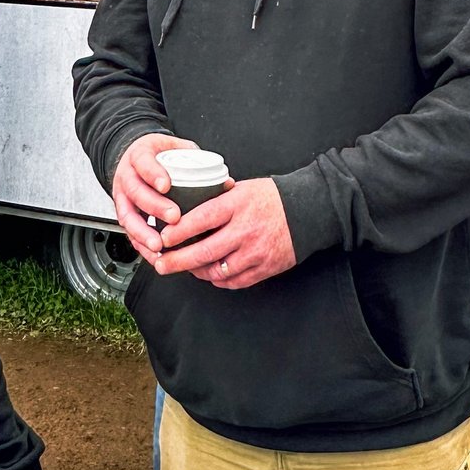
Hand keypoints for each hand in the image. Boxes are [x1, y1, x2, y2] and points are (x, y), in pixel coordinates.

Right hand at [111, 132, 200, 260]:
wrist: (135, 157)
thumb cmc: (157, 154)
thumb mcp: (174, 148)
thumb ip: (197, 161)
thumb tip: (227, 183)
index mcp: (139, 155)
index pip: (143, 163)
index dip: (153, 174)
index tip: (166, 185)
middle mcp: (126, 176)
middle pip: (136, 192)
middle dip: (154, 206)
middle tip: (174, 217)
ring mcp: (122, 196)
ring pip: (127, 215)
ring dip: (143, 232)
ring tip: (159, 245)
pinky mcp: (124, 213)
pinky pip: (128, 231)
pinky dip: (140, 244)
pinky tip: (154, 255)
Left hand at [154, 178, 296, 289]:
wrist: (309, 210)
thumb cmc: (272, 197)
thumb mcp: (243, 188)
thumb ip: (218, 199)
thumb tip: (188, 206)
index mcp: (237, 205)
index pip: (201, 219)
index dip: (179, 231)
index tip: (163, 238)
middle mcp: (245, 230)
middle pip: (204, 251)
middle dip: (177, 261)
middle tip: (160, 264)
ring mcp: (255, 252)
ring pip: (217, 270)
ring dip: (197, 272)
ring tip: (184, 268)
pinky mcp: (264, 268)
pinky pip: (235, 281)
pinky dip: (219, 279)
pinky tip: (210, 274)